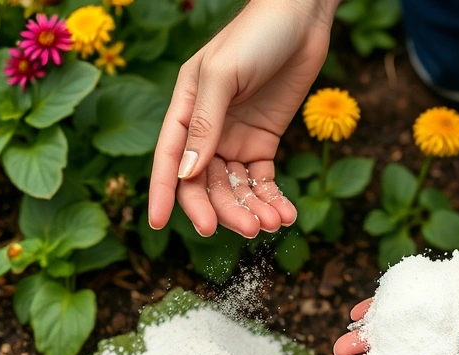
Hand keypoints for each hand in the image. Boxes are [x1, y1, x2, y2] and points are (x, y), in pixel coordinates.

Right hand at [147, 0, 336, 237]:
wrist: (301, 16)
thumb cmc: (255, 35)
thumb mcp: (222, 75)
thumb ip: (204, 123)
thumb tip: (187, 173)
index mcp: (184, 108)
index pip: (169, 160)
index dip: (163, 193)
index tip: (157, 224)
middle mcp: (205, 128)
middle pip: (204, 182)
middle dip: (222, 208)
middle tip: (246, 229)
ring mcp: (235, 137)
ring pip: (234, 186)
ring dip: (251, 208)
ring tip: (271, 223)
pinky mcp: (263, 141)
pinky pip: (262, 179)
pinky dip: (272, 198)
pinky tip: (285, 214)